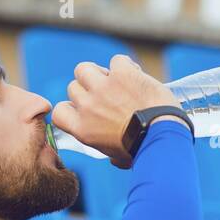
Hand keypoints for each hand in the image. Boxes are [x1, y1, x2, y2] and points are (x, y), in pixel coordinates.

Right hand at [50, 54, 180, 168]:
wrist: (161, 135)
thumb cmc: (142, 149)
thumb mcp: (117, 157)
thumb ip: (109, 151)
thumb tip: (114, 159)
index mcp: (82, 128)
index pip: (59, 111)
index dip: (70, 107)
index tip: (83, 109)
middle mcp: (87, 107)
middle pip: (73, 87)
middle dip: (88, 90)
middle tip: (108, 96)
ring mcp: (102, 88)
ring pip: (84, 68)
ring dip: (97, 72)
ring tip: (114, 80)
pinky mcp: (121, 74)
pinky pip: (116, 61)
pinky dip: (126, 66)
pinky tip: (135, 75)